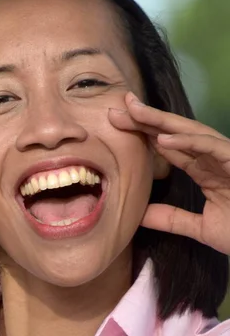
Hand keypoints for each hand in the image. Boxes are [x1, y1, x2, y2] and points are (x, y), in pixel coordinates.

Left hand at [108, 92, 229, 254]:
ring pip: (192, 133)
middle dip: (148, 119)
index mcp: (205, 170)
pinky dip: (188, 142)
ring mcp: (227, 158)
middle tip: (119, 106)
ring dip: (163, 122)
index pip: (170, 147)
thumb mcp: (202, 228)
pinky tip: (163, 139)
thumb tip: (140, 216)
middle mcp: (214, 159)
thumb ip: (172, 220)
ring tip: (135, 113)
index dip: (145, 134)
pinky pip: (212, 148)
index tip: (117, 124)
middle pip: (176, 133)